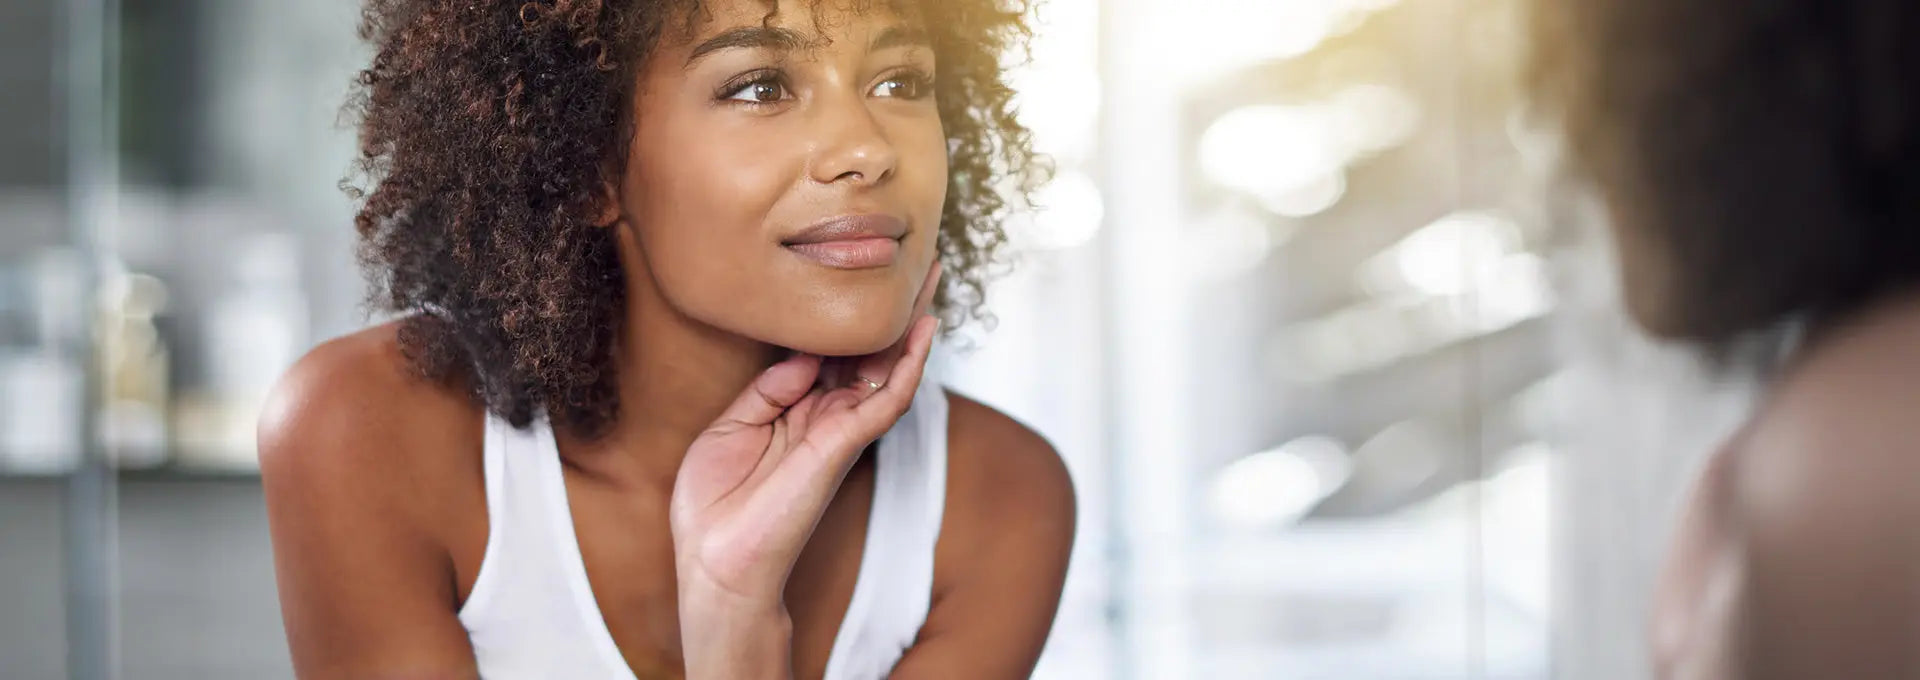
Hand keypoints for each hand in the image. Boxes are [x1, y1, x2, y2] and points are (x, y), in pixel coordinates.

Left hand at [669, 263, 941, 674]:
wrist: (714, 561)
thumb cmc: (715, 505)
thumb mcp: (729, 429)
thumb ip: (769, 389)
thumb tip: (805, 353)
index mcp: (795, 411)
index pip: (831, 353)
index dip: (845, 314)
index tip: (855, 270)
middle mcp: (825, 417)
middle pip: (868, 352)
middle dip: (891, 309)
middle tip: (915, 261)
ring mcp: (838, 431)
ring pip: (887, 368)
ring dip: (910, 323)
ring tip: (930, 278)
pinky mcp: (843, 445)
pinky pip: (886, 399)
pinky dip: (908, 364)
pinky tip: (923, 329)